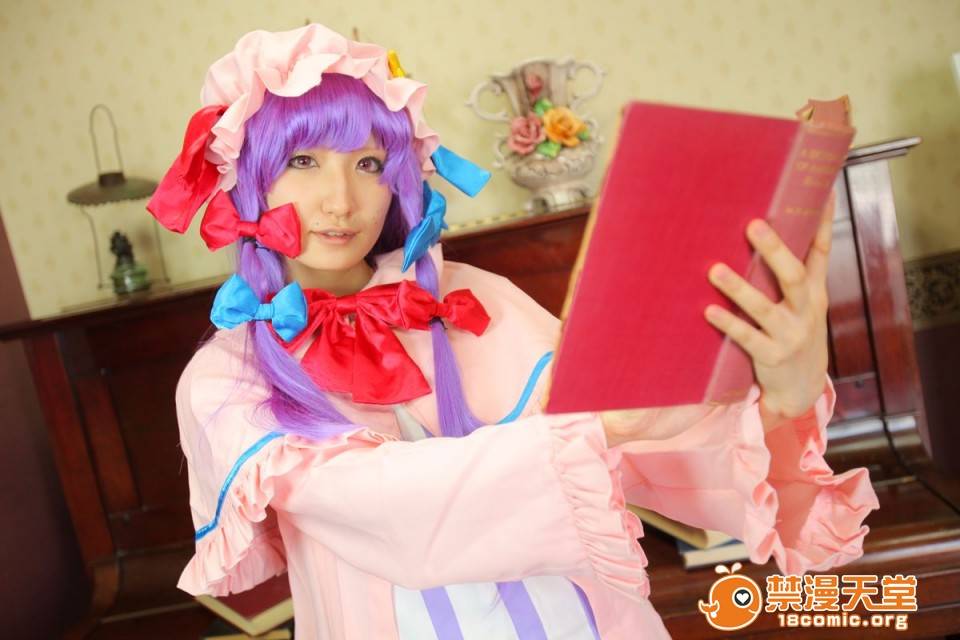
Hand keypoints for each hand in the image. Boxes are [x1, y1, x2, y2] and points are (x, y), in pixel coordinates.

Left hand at [703, 193, 834, 422]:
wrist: (802, 388)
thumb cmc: (796, 333)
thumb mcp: (804, 303)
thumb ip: (795, 273)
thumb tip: (773, 233)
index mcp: (814, 292)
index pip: (821, 251)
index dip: (822, 222)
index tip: (822, 191)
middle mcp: (806, 311)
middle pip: (793, 275)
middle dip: (774, 250)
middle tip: (752, 225)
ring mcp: (790, 335)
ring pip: (765, 308)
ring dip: (739, 289)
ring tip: (714, 270)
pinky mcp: (772, 357)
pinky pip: (747, 338)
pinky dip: (729, 324)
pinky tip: (709, 311)